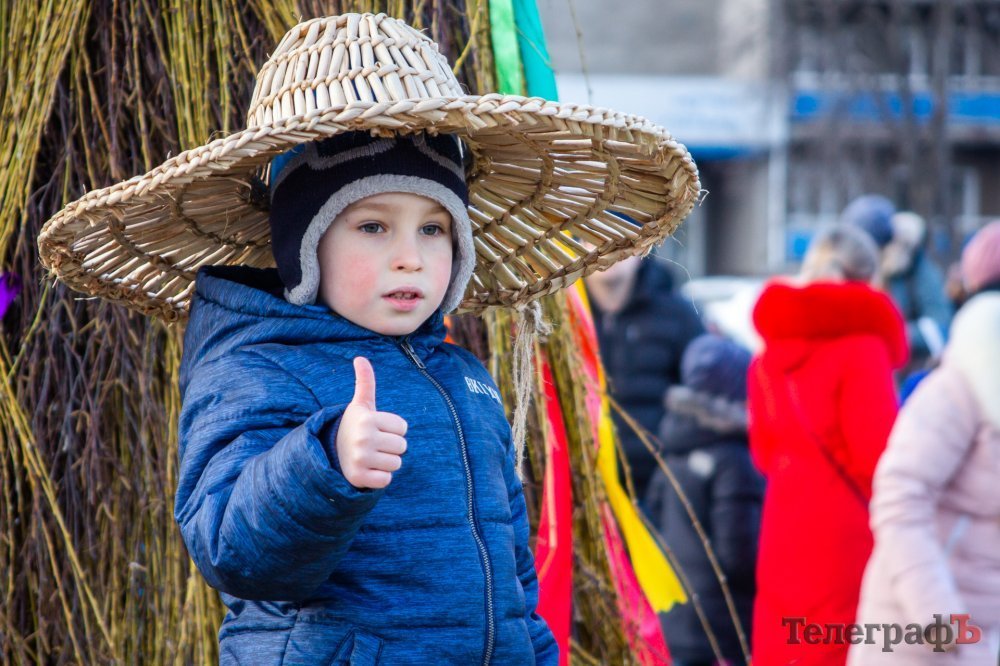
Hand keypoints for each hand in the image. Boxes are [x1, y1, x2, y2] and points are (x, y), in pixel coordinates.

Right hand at [335, 357, 407, 488]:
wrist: (331, 452)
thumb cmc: (355, 426)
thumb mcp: (361, 404)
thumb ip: (365, 382)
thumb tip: (360, 358)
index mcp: (367, 418)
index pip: (403, 427)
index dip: (393, 429)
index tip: (376, 429)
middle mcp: (363, 438)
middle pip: (402, 446)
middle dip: (391, 446)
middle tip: (373, 444)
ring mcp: (360, 459)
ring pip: (396, 464)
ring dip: (386, 462)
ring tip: (371, 456)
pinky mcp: (358, 478)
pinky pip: (386, 480)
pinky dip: (380, 477)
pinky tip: (367, 469)